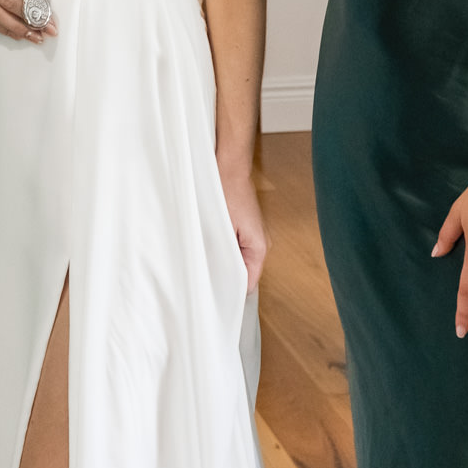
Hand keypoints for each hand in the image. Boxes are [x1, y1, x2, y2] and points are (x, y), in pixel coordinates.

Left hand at [218, 163, 267, 288]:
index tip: (216, 299)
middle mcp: (261, 244)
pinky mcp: (246, 228)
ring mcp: (254, 236)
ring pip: (239, 260)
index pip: (250, 283)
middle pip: (245, 272)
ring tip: (207, 263)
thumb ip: (229, 257)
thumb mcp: (225, 230)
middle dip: (227, 276)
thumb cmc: (228, 193)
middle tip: (206, 281)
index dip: (234, 291)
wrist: (229, 168)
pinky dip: (225, 250)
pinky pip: (236, 248)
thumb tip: (226, 280)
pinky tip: (211, 247)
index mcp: (260, 248)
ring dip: (225, 261)